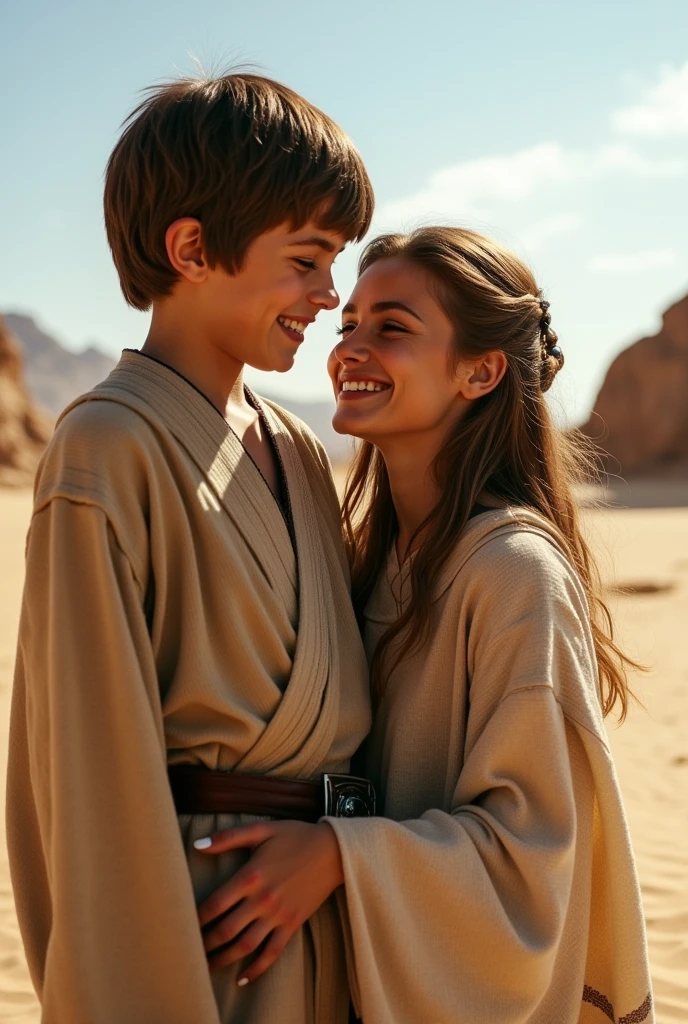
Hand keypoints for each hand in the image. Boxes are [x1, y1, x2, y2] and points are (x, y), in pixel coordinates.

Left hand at [194, 820, 343, 982]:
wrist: (334, 850)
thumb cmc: (296, 836)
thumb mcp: (262, 830)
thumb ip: (228, 837)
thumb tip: (197, 844)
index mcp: (250, 876)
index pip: (214, 905)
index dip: (196, 918)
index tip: (183, 924)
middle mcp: (262, 899)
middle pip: (225, 930)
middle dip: (205, 943)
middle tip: (191, 949)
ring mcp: (278, 915)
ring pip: (245, 945)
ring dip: (224, 959)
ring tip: (208, 965)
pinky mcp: (292, 924)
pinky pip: (272, 952)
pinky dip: (257, 969)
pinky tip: (243, 978)